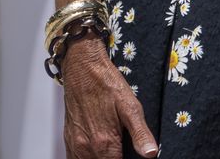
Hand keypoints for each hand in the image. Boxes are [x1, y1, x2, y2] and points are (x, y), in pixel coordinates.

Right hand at [59, 34, 155, 158]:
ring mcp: (75, 144)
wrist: (82, 69)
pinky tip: (98, 152)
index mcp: (104, 142)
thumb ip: (140, 133)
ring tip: (113, 150)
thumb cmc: (107, 84)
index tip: (133, 155)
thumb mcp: (130, 106)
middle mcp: (86, 147)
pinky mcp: (68, 139)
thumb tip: (150, 153)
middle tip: (124, 150)